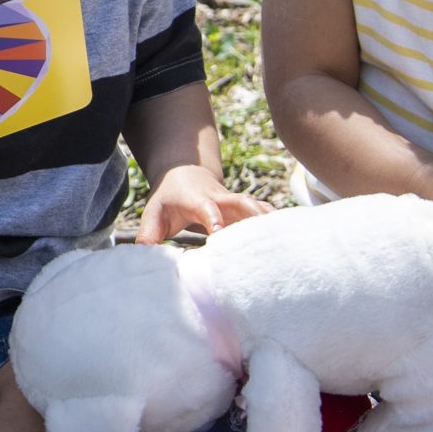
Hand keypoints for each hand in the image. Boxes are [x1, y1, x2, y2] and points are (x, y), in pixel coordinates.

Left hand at [135, 166, 272, 242]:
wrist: (186, 176)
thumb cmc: (169, 201)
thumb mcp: (153, 214)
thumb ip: (148, 234)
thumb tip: (142, 254)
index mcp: (197, 200)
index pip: (206, 207)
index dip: (213, 217)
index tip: (217, 231)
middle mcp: (221, 199)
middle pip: (242, 202)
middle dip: (253, 215)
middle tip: (265, 236)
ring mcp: (236, 205)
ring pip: (258, 208)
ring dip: (270, 222)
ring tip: (285, 243)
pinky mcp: (247, 211)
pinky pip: (265, 216)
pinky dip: (277, 225)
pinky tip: (290, 242)